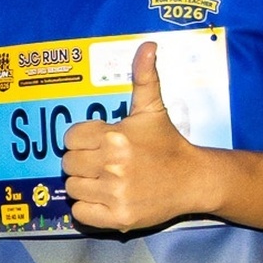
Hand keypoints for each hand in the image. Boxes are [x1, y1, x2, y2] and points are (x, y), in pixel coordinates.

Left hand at [61, 43, 220, 232]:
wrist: (194, 179)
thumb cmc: (167, 143)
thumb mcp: (153, 109)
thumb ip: (144, 77)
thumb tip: (148, 45)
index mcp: (115, 136)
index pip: (70, 138)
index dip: (82, 140)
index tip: (100, 143)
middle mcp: (113, 164)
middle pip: (69, 163)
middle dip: (83, 162)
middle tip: (104, 163)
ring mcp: (115, 193)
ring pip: (73, 188)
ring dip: (85, 185)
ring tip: (106, 180)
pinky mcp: (118, 217)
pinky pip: (81, 214)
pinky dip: (89, 209)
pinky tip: (106, 198)